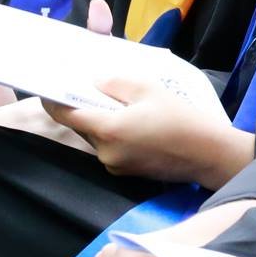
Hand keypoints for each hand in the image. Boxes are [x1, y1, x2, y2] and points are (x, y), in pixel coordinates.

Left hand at [46, 72, 249, 187]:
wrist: (207, 154)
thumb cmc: (180, 119)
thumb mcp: (149, 90)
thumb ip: (116, 84)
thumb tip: (96, 83)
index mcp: (108, 129)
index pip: (67, 115)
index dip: (54, 101)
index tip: (48, 90)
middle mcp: (105, 152)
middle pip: (82, 127)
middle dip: (82, 109)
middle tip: (89, 91)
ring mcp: (115, 166)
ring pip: (96, 138)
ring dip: (100, 122)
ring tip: (118, 106)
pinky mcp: (126, 173)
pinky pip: (110, 149)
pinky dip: (114, 135)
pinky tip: (132, 124)